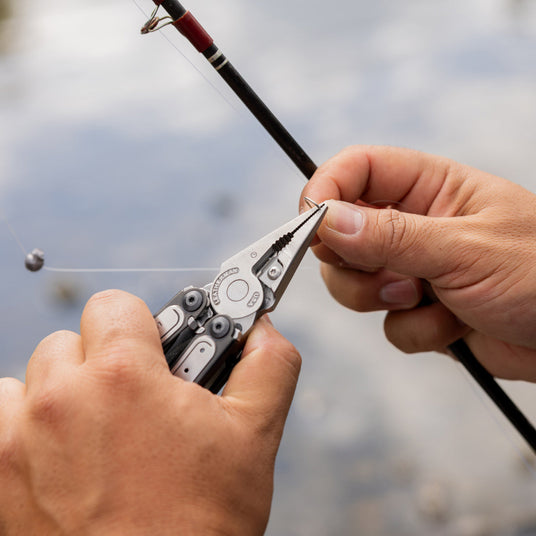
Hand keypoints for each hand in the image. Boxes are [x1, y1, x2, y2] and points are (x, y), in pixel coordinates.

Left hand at [0, 290, 300, 534]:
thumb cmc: (200, 525)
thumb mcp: (255, 436)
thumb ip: (267, 365)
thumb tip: (261, 328)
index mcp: (122, 378)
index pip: (113, 304)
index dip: (139, 325)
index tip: (152, 350)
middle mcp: (59, 401)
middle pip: (71, 340)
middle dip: (105, 362)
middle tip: (135, 400)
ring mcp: (17, 440)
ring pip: (31, 378)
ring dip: (62, 394)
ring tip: (97, 432)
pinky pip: (1, 418)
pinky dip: (26, 427)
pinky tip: (62, 457)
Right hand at [300, 145, 535, 380]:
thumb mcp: (466, 248)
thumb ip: (393, 236)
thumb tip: (328, 220)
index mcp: (430, 188)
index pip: (358, 169)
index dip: (326, 189)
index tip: (310, 222)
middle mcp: (415, 226)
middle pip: (342, 233)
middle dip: (352, 262)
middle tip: (385, 274)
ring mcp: (415, 269)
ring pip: (355, 282)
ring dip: (382, 299)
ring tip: (426, 300)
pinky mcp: (420, 310)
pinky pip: (387, 323)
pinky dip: (414, 331)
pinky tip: (453, 327)